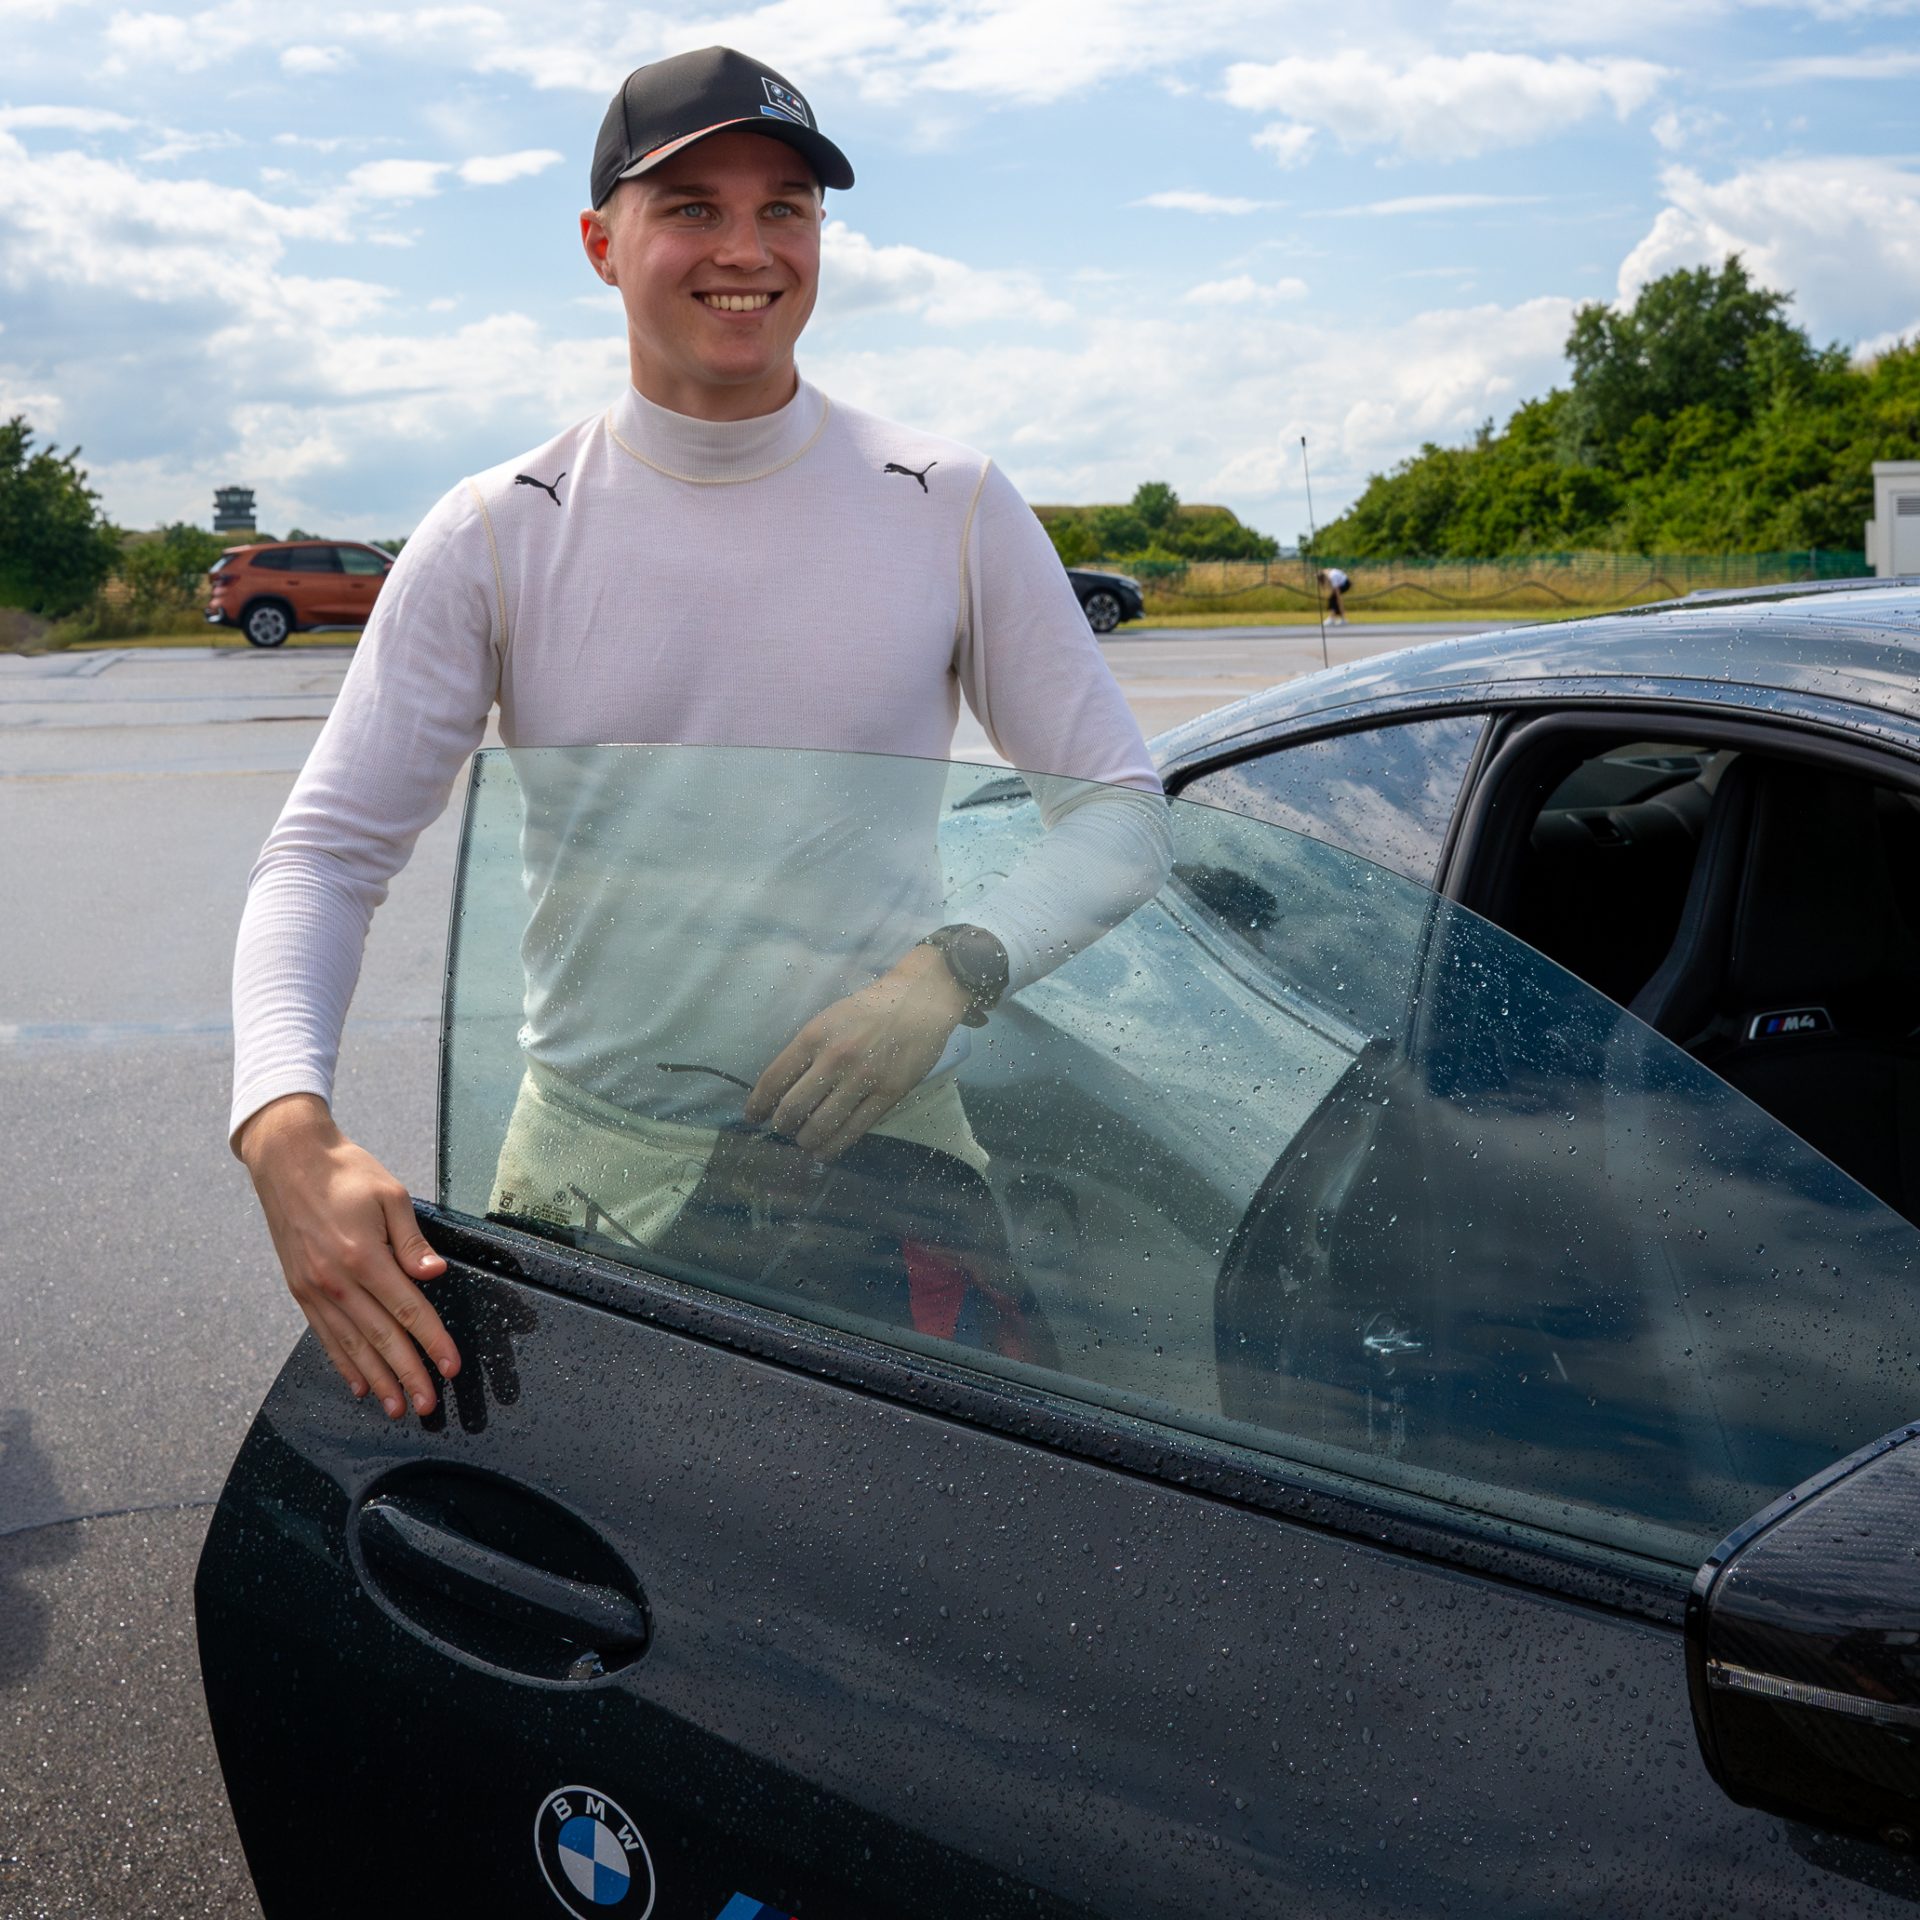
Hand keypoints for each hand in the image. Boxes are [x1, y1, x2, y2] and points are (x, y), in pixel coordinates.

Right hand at [236, 1094, 460, 1417]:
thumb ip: (412, 1241)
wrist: (288, 1161)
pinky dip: (343, 1364)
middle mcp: (337, 1281)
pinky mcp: (300, 1291)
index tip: (452, 1367)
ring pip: (352, 1347)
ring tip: (396, 1408)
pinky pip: (326, 1337)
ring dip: (377, 1380)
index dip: (432, 1341)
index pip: (408, 1310)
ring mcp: (314, 1290)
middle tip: (428, 1406)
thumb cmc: (347, 1173)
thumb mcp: (390, 1196)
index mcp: (364, 1257)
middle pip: (381, 1338)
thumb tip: (435, 1275)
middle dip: (408, 1375)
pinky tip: (357, 1385)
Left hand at [745, 945, 968, 1159]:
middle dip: (781, 1126)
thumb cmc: (869, 1010)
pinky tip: (824, 1151)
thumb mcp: (828, 1019)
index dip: (758, 1104)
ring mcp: (862, 1078)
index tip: (753, 1117)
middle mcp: (834, 1058)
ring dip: (806, 1140)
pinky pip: (853, 1130)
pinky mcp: (887, 1094)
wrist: (918, 1003)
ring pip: (821, 1125)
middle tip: (783, 1129)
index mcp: (814, 1037)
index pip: (773, 1079)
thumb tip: (782, 1087)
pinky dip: (833, 1147)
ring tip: (805, 1141)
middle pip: (792, 1108)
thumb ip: (806, 1050)